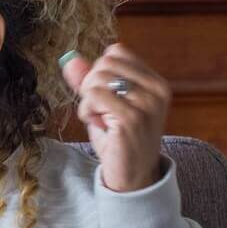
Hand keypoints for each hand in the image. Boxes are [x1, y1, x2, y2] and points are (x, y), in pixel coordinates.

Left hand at [61, 44, 170, 192]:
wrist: (132, 175)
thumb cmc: (119, 139)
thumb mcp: (104, 104)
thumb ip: (89, 80)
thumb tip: (70, 60)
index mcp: (155, 82)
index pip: (116, 52)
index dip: (99, 72)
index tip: (105, 97)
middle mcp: (156, 90)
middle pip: (104, 63)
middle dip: (91, 86)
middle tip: (100, 110)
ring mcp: (146, 103)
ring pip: (96, 79)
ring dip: (88, 101)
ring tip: (100, 119)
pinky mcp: (131, 118)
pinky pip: (93, 96)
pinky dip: (86, 111)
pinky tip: (97, 124)